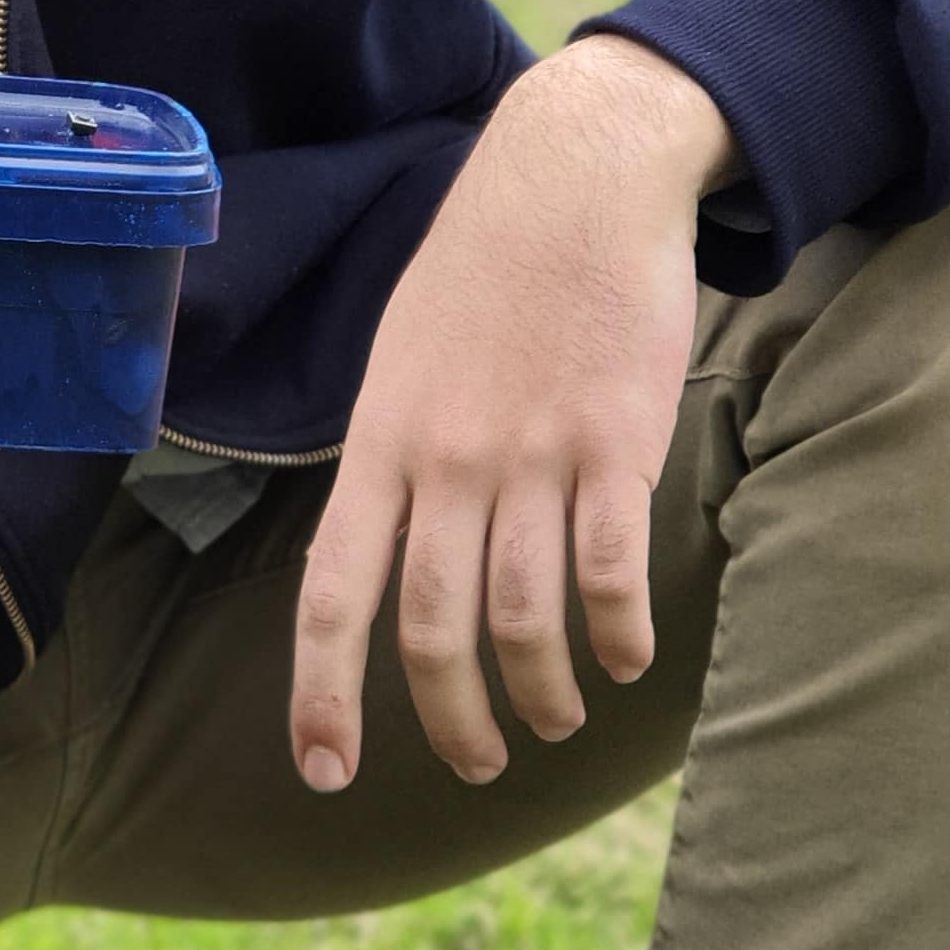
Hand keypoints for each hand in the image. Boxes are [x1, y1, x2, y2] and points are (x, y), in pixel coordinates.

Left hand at [289, 38, 732, 792]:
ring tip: (556, 719)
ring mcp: (532, 454)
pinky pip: (611, 571)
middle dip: (452, 720)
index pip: (334, 591)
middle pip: (433, 629)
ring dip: (542, 693)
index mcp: (381, 442)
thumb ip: (392, 454)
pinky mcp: (616, 442)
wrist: (575, 177)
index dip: (323, 691)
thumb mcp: (401, 355)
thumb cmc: (484, 269)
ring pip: (524, 618)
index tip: (324, 772)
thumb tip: (381, 540)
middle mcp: (447, 460)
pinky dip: (617, 637)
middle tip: (477, 764)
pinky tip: (626, 662)